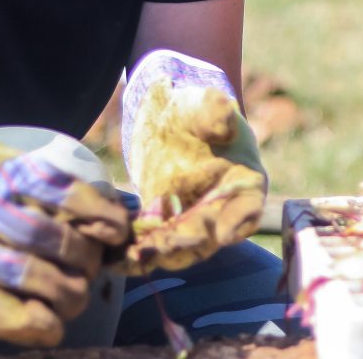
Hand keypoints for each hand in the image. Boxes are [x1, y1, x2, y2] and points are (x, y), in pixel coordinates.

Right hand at [0, 114, 130, 346]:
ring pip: (39, 281)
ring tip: (72, 299)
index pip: (73, 199)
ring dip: (69, 295)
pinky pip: (6, 317)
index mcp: (3, 174)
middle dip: (87, 261)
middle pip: (59, 242)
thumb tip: (107, 213)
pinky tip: (52, 328)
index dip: (106, 220)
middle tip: (90, 269)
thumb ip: (40, 183)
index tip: (117, 232)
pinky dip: (39, 327)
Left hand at [118, 50, 267, 273]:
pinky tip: (113, 257)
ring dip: (157, 254)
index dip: (240, 222)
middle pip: (209, 234)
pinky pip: (151, 241)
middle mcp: (221, 208)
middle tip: (160, 248)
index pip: (249, 207)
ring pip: (179, 246)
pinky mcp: (162, 220)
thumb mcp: (207, 104)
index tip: (225, 234)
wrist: (171, 114)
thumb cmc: (198, 108)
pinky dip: (134, 251)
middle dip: (185, 244)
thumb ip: (216, 112)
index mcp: (243, 183)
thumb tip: (224, 124)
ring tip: (132, 258)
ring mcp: (191, 218)